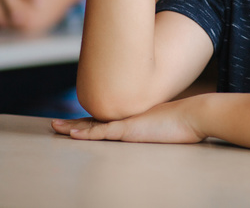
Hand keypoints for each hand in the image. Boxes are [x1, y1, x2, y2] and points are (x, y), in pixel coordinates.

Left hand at [51, 98, 205, 144]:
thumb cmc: (185, 123)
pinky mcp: (129, 129)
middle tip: (54, 124)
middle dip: (73, 124)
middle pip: (93, 121)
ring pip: (93, 125)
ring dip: (72, 127)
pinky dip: (87, 133)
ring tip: (55, 127)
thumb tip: (153, 133)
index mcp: (132, 120)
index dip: (87, 123)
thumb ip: (154, 129)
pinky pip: (103, 132)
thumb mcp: (164, 127)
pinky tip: (74, 133)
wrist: (194, 115)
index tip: (73, 124)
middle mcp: (126, 118)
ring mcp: (126, 123)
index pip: (104, 121)